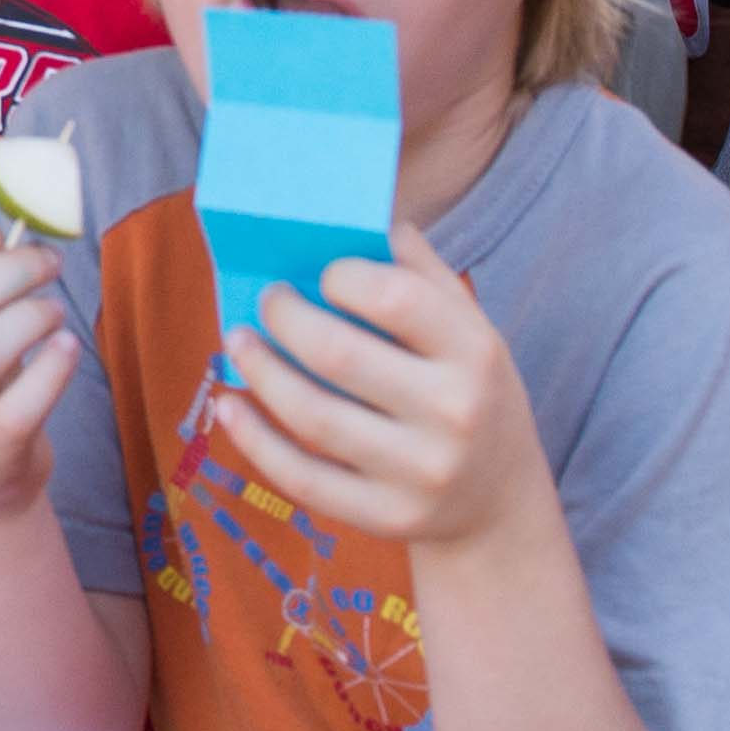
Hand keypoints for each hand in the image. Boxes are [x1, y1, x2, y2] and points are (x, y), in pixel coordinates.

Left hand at [212, 225, 550, 558]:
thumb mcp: (472, 331)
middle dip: (284, 318)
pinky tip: (230, 406)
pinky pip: (302, 478)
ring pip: (312, 417)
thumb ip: (421, 272)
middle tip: (265, 300)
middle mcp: (453, 414)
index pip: (397, 300)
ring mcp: (419, 474)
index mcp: (476, 354)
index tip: (320, 272)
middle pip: (339, 356)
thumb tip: (357, 212)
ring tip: (237, 340)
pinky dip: (254, 440)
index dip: (342, 276)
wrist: (499, 503)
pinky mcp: (385, 518)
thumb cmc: (472, 392)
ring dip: (259, 372)